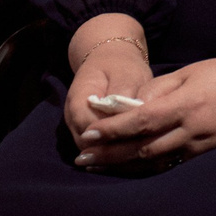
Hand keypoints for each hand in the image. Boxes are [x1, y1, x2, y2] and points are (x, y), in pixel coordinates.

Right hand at [59, 16, 156, 145]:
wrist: (109, 62)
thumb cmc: (120, 67)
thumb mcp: (126, 74)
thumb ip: (123, 95)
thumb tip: (127, 117)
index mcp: (78, 99)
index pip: (88, 126)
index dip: (111, 135)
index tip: (137, 135)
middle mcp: (72, 117)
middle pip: (88, 144)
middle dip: (114, 149)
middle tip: (143, 147)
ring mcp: (77, 128)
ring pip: (93, 151)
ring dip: (114, 153)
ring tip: (141, 149)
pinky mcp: (89, 134)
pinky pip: (98, 150)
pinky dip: (114, 151)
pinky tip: (134, 148)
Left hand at [71, 35, 215, 168]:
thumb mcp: (191, 72)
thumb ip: (159, 90)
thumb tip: (130, 106)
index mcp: (187, 104)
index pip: (141, 121)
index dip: (113, 129)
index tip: (90, 132)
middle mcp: (192, 129)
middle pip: (143, 147)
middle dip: (110, 154)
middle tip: (83, 158)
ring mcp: (201, 144)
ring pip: (155, 160)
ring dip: (124, 164)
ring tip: (99, 166)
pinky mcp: (208, 152)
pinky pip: (172, 162)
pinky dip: (148, 165)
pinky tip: (130, 167)